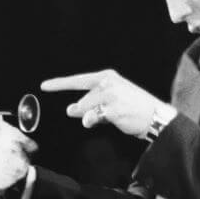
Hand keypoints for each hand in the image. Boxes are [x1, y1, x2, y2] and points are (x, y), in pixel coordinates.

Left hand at [40, 69, 165, 137]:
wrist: (155, 116)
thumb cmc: (133, 108)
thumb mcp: (110, 102)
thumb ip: (90, 105)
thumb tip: (70, 110)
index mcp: (107, 77)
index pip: (79, 80)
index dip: (60, 83)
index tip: (44, 86)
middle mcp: (108, 83)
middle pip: (83, 99)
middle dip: (83, 109)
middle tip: (88, 113)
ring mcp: (110, 96)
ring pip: (87, 108)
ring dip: (91, 116)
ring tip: (107, 117)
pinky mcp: (113, 109)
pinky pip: (94, 118)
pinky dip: (96, 121)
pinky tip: (112, 119)